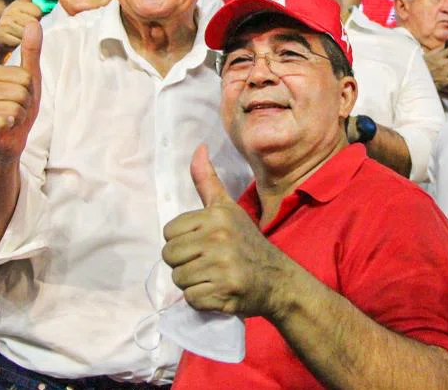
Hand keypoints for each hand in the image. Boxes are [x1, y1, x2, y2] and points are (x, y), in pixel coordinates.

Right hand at [0, 0, 42, 54]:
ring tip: (18, 34)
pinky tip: (13, 40)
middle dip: (31, 29)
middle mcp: (9, 11)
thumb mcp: (22, 8)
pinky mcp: (0, 36)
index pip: (38, 12)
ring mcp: (3, 23)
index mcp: (17, 4)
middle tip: (22, 28)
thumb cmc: (16, 21)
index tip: (28, 20)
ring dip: (25, 37)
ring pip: (27, 33)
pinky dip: (19, 44)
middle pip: (33, 23)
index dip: (36, 19)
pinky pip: (19, 42)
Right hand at [0, 22, 41, 161]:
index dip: (29, 90)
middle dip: (25, 104)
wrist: (11, 139)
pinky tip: (4, 127)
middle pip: (20, 91)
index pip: (24, 76)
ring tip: (10, 119)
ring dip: (20, 116)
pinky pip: (5, 119)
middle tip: (16, 110)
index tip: (20, 97)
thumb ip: (31, 51)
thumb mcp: (30, 79)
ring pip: (15, 107)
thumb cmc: (20, 107)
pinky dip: (11, 125)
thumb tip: (34, 22)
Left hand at [162, 145, 288, 317]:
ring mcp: (222, 265)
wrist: (278, 279)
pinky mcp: (223, 290)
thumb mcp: (228, 208)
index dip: (182, 241)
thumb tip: (198, 148)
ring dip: (192, 282)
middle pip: (169, 255)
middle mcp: (218, 238)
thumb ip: (208, 181)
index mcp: (216, 216)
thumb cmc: (248, 243)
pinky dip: (201, 299)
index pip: (169, 232)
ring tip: (213, 276)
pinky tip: (218, 290)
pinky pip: (191, 298)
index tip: (203, 244)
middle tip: (208, 263)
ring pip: (178, 278)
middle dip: (185, 263)